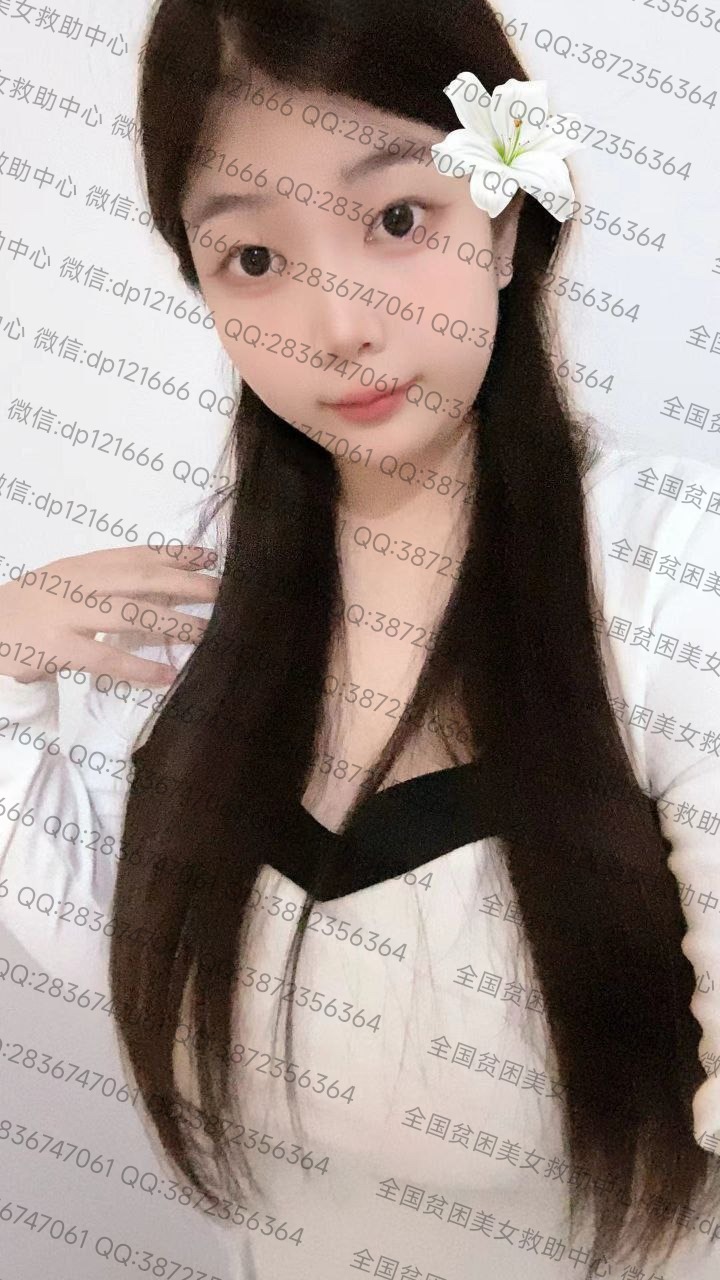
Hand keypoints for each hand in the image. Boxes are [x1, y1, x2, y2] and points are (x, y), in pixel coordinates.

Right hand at [0, 544, 218, 684]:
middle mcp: (79, 583)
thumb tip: (166, 587)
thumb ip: (110, 581)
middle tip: (224, 593)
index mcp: (84, 565)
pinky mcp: (57, 648)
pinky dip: (139, 667)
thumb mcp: (70, 582)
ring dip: (173, 624)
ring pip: (130, 616)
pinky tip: (167, 674)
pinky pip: (105, 659)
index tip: (210, 558)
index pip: (137, 554)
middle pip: (142, 579)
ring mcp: (68, 614)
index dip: (176, 554)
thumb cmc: (35, 608)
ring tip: (207, 633)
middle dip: (186, 584)